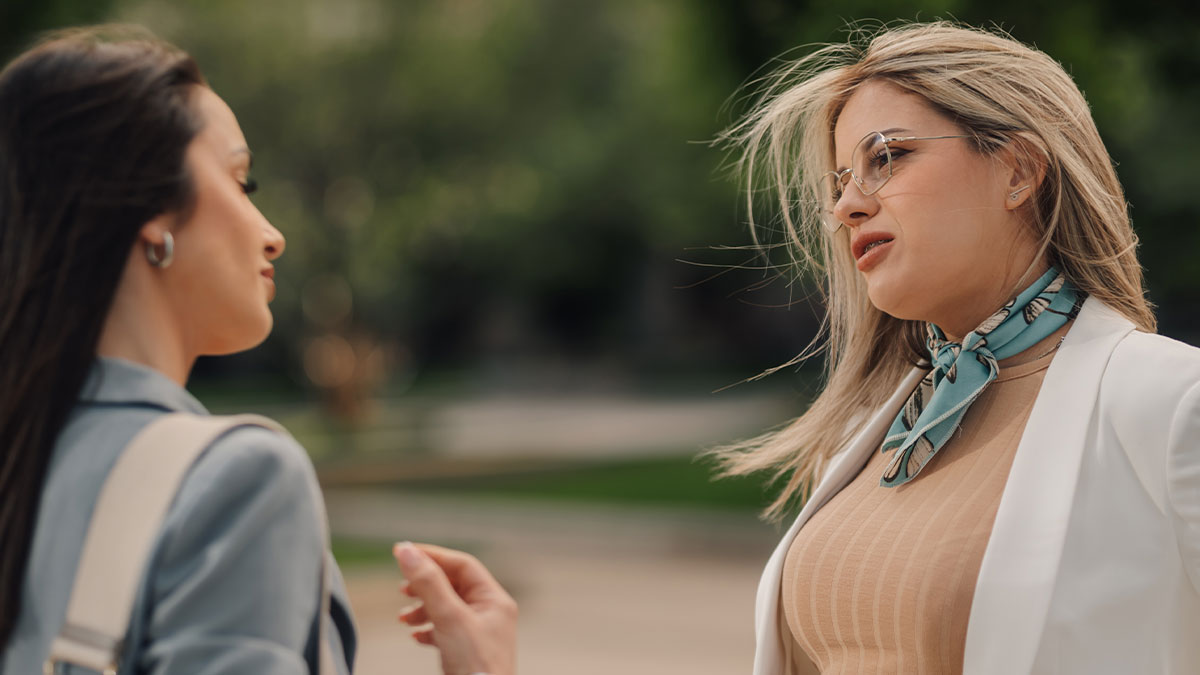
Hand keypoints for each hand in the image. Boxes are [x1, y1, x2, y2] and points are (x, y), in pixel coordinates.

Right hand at [393, 542, 517, 674]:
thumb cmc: (475, 667)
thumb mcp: (449, 619)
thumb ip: (428, 584)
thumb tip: (406, 551)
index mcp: (494, 600)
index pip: (462, 564)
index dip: (432, 557)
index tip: (403, 554)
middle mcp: (489, 614)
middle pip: (453, 585)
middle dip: (425, 585)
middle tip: (401, 589)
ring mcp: (479, 634)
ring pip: (446, 609)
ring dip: (422, 608)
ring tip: (404, 618)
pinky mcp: (467, 653)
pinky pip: (444, 631)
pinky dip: (426, 629)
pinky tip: (415, 636)